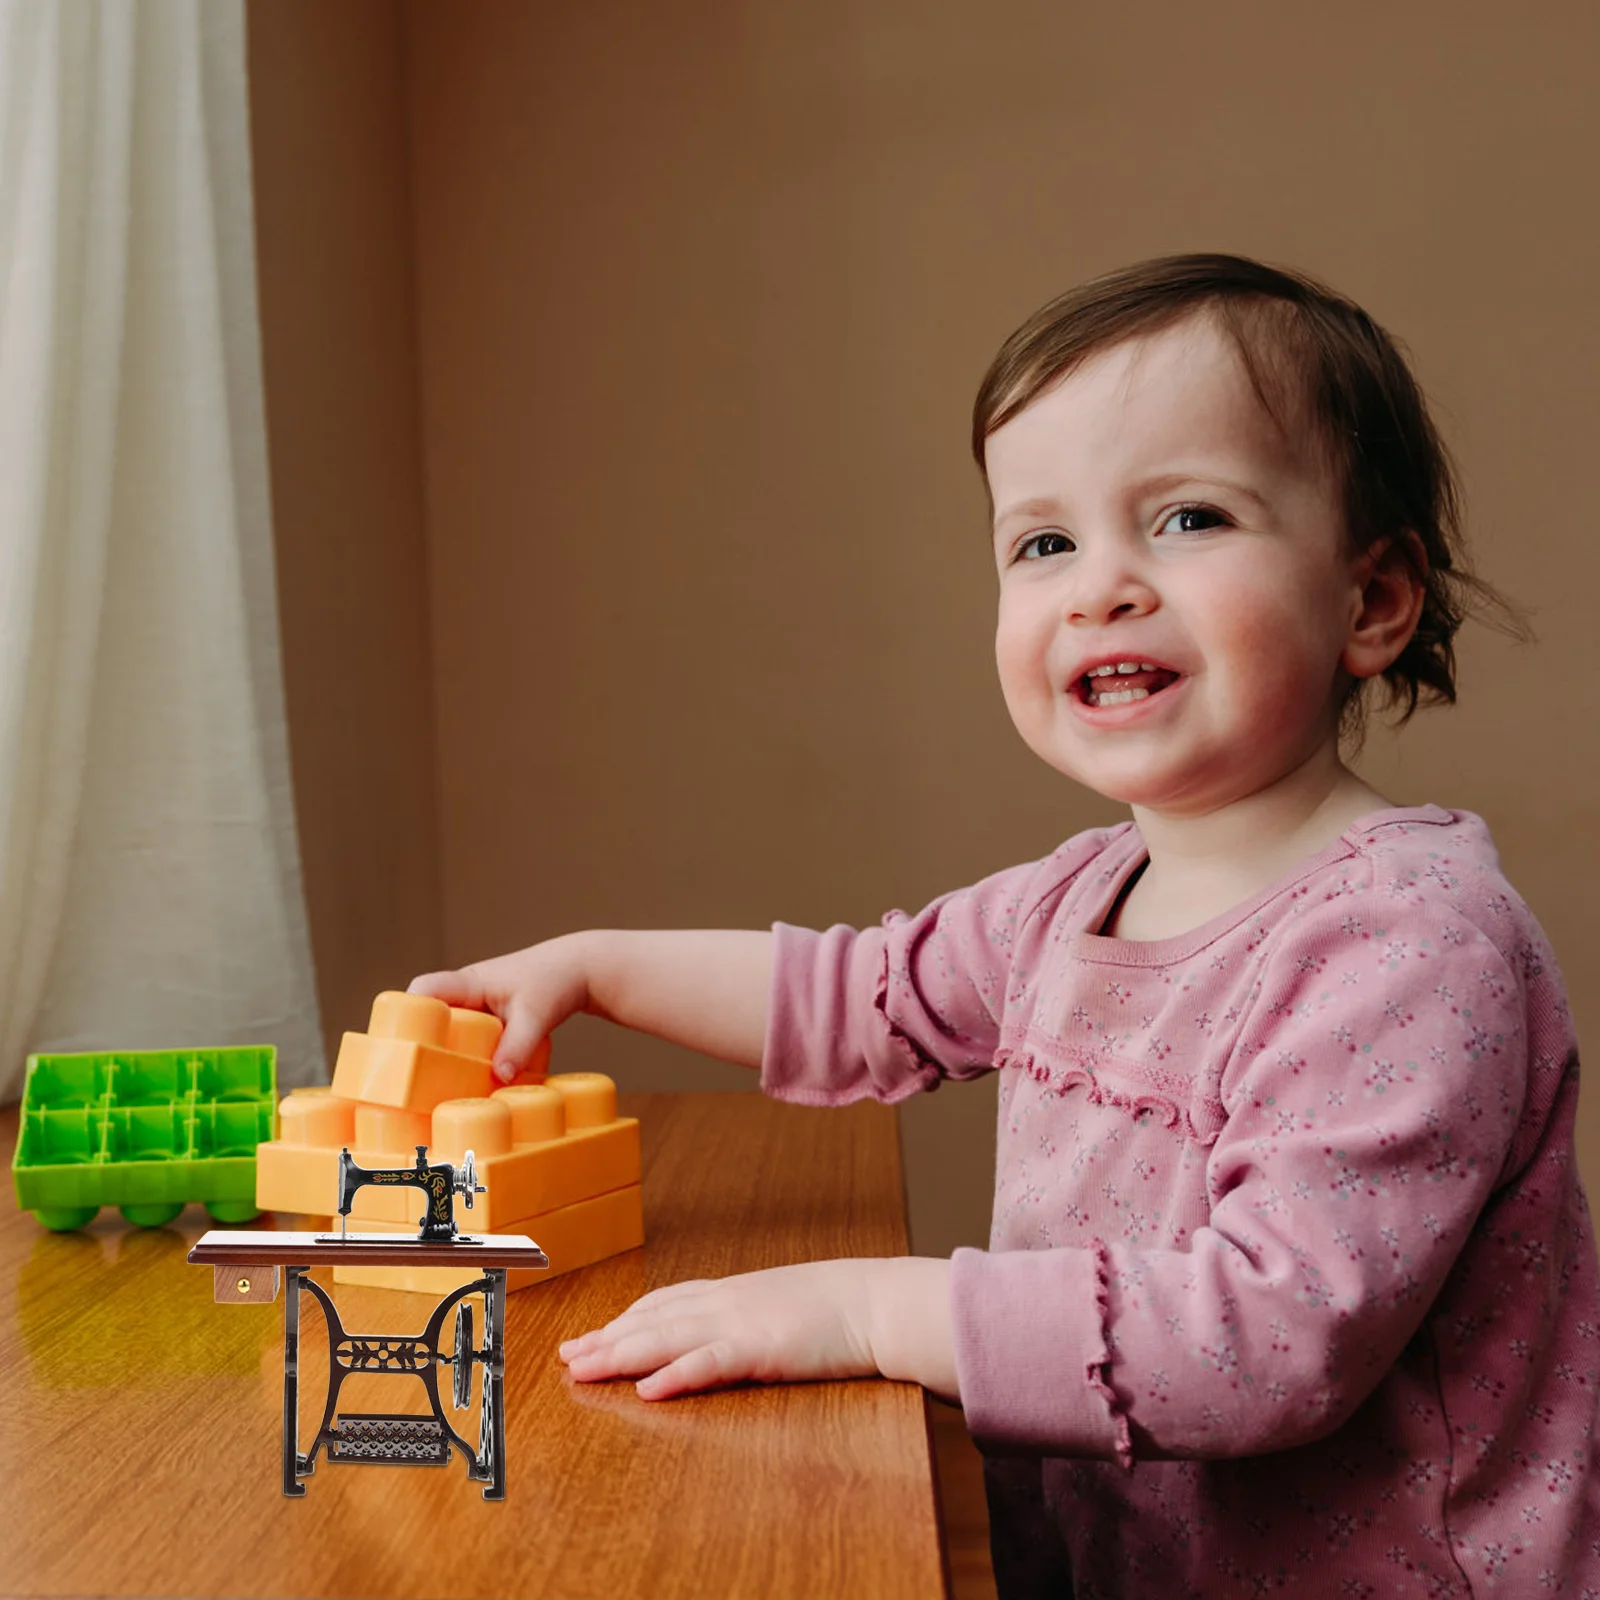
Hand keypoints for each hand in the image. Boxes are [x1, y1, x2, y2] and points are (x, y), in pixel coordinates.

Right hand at [409, 934, 591, 1081]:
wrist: (579, 970)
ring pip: (447, 1027)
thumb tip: (499, 1078)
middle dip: (417, 1040)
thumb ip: (518, 1046)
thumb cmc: (556, 982)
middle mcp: (467, 992)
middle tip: (411, 1076)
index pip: (424, 989)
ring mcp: (478, 1005)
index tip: (399, 1042)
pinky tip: (465, 1080)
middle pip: (427, 1013)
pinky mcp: (490, 1018)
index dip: (406, 1011)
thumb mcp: (537, 1016)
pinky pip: (466, 1035)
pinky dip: (463, 1054)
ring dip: (441, 1051)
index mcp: (470, 983)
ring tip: (432, 1085)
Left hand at [559, 1257, 958, 1401]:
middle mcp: (727, 1302)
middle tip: (567, 1356)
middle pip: (652, 1321)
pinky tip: (649, 1389)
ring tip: (583, 1370)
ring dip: (620, 1355)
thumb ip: (748, 1314)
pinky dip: (676, 1374)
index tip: (592, 1334)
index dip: (624, 1319)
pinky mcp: (762, 1348)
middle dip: (606, 1340)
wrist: (877, 1301)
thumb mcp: (781, 1304)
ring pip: (667, 1338)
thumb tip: (721, 1331)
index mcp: (733, 1292)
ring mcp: (741, 1323)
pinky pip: (711, 1362)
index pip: (665, 1303)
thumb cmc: (838, 1306)